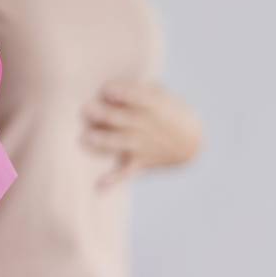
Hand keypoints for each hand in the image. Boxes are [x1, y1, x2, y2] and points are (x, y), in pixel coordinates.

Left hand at [81, 79, 200, 184]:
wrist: (191, 142)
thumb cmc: (167, 111)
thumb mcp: (161, 94)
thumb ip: (139, 90)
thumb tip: (109, 90)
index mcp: (154, 105)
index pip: (137, 97)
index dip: (121, 93)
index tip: (106, 90)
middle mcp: (147, 126)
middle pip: (123, 119)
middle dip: (104, 115)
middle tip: (85, 108)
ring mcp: (143, 146)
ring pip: (120, 143)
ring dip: (103, 141)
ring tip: (84, 138)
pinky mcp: (139, 163)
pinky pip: (125, 173)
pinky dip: (112, 180)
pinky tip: (98, 186)